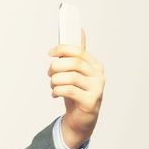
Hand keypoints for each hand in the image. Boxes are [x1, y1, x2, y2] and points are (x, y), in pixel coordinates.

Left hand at [48, 29, 104, 148]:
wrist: (81, 118)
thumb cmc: (76, 92)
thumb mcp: (76, 71)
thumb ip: (77, 54)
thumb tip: (79, 31)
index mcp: (95, 65)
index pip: (78, 51)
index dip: (62, 49)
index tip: (50, 53)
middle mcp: (98, 76)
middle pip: (73, 63)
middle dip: (56, 67)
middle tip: (49, 73)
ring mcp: (96, 89)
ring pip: (69, 77)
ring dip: (55, 81)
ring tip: (53, 86)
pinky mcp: (90, 102)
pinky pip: (68, 91)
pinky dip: (57, 91)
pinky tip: (55, 94)